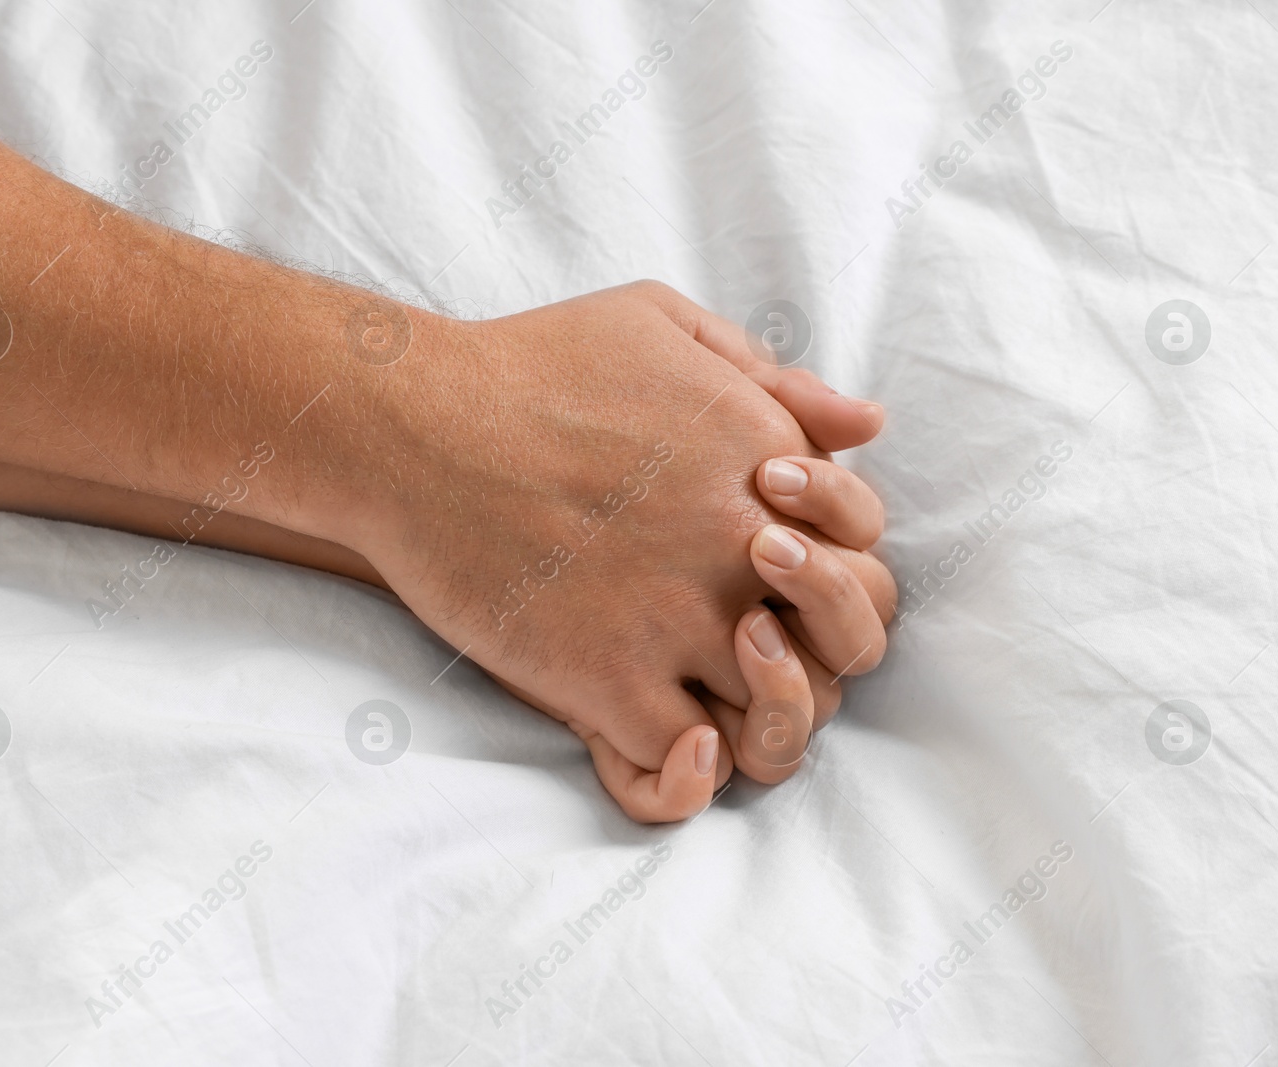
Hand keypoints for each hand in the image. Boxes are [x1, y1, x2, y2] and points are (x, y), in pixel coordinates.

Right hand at [341, 281, 891, 818]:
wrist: (410, 424)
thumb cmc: (528, 365)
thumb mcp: (660, 324)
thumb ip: (771, 378)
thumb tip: (867, 423)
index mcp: (769, 463)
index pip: (868, 560)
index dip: (831, 580)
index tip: (765, 577)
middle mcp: (743, 546)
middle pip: (847, 652)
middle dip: (815, 660)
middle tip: (750, 653)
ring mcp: (677, 619)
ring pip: (778, 722)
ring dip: (755, 722)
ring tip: (703, 697)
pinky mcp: (605, 679)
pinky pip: (690, 765)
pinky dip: (687, 770)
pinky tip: (666, 734)